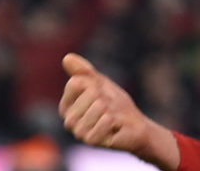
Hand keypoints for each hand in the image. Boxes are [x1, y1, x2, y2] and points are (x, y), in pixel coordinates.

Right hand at [58, 53, 178, 168]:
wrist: (133, 126)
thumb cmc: (114, 104)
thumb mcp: (100, 83)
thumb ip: (84, 71)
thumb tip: (67, 57)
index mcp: (66, 106)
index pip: (76, 83)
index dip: (95, 85)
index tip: (100, 94)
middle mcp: (68, 120)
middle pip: (90, 94)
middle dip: (106, 97)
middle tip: (109, 108)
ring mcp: (78, 132)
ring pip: (99, 106)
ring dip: (111, 108)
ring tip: (112, 117)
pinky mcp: (91, 141)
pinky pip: (106, 120)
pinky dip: (115, 119)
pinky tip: (114, 126)